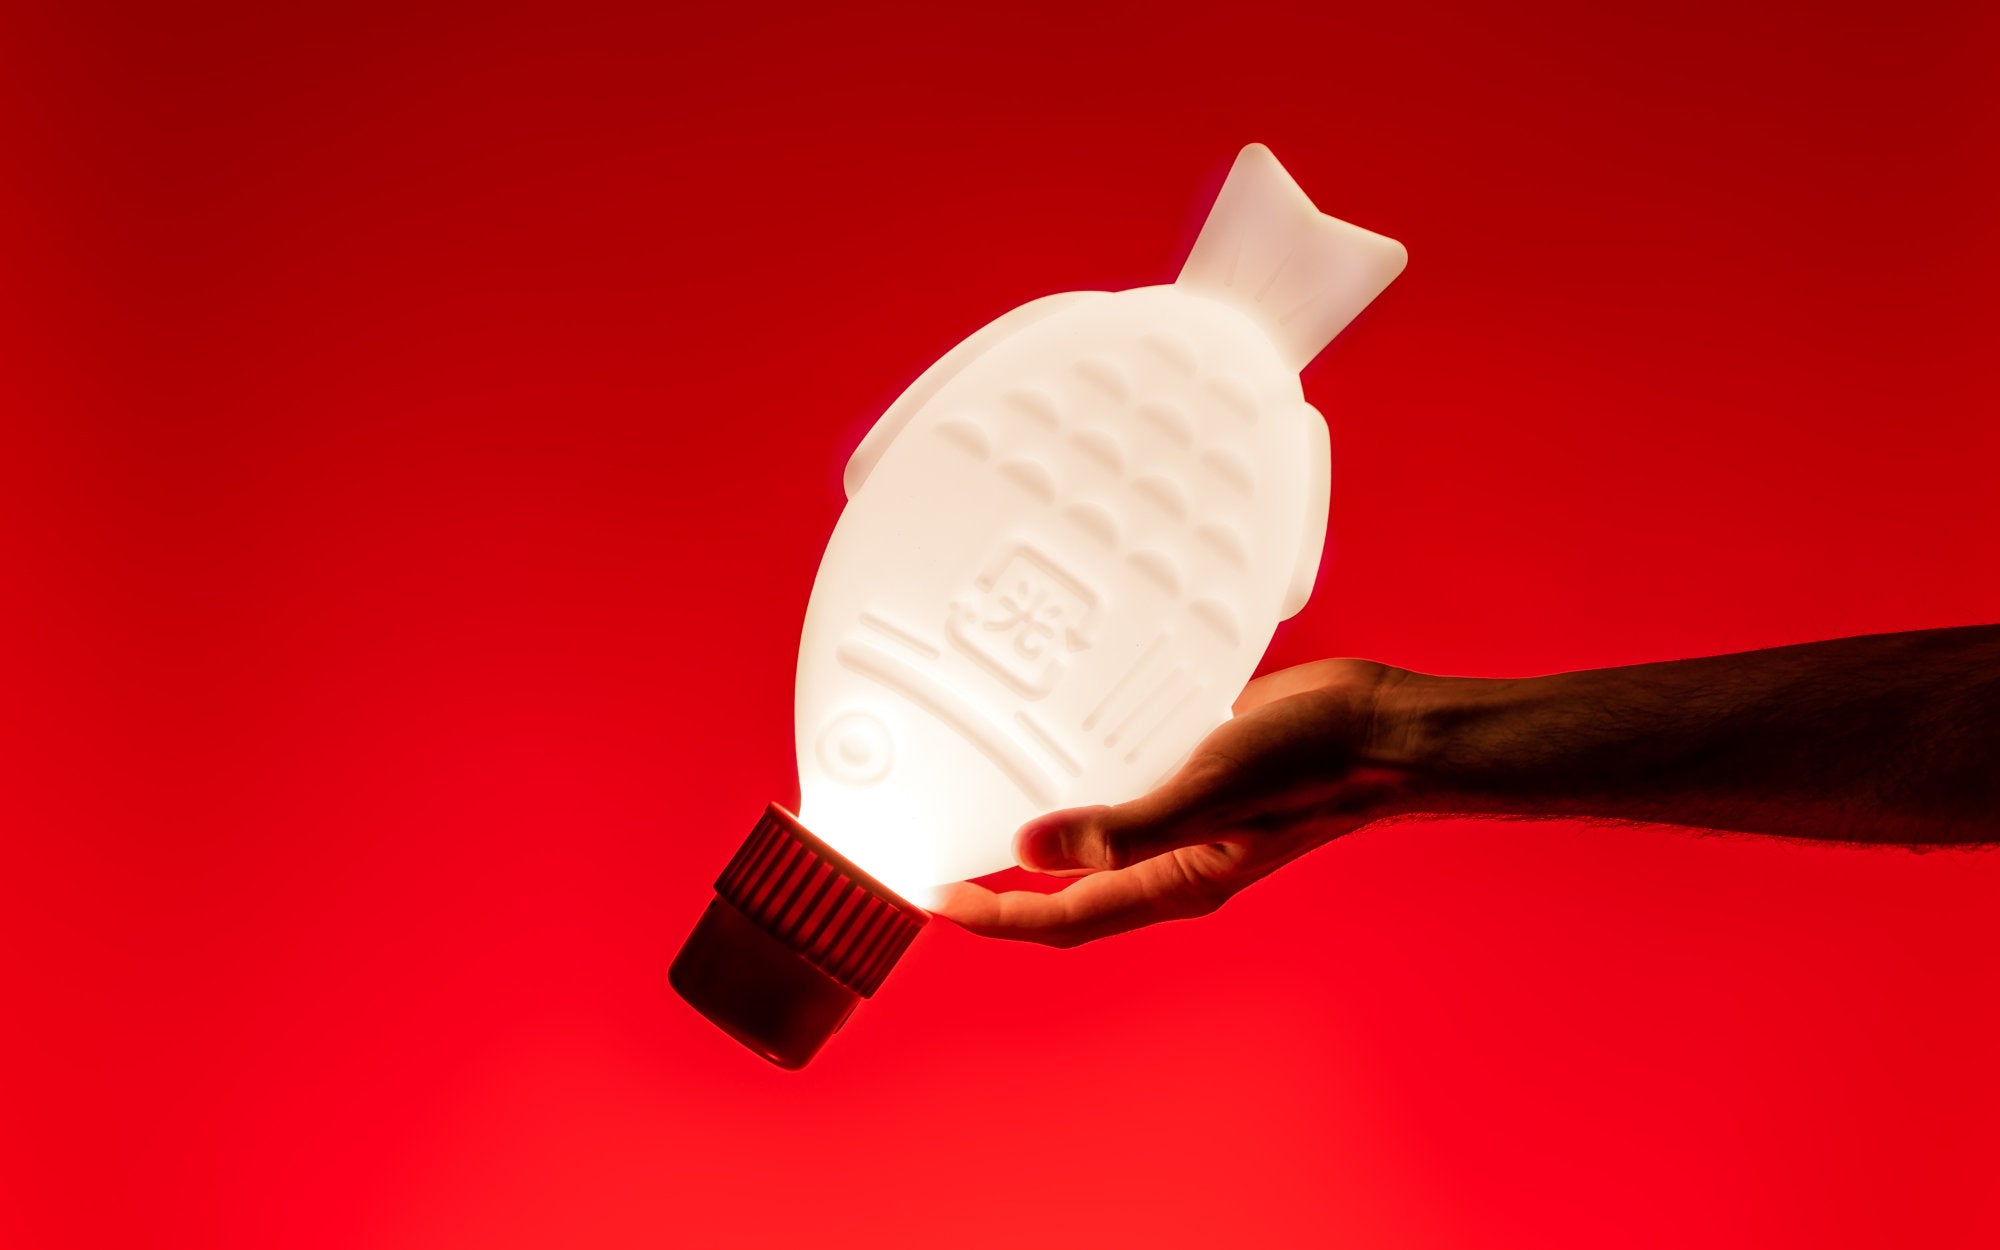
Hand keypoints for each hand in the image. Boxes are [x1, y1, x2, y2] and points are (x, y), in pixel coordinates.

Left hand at [932, 659, 1414, 946]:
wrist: (1378, 727)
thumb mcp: (1209, 795)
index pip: (1060, 918)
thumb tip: (1028, 851)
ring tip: (983, 794)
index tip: (931, 898)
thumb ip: (1123, 828)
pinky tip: (1062, 730)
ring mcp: (1184, 816)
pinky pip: (1125, 782)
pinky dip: (1084, 771)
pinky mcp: (1195, 770)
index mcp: (1171, 882)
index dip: (991, 917)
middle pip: (1068, 890)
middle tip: (941, 855)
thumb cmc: (1310, 768)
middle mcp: (1170, 856)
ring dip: (1040, 825)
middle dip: (1002, 886)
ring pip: (1095, 836)